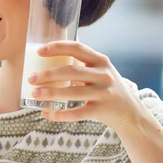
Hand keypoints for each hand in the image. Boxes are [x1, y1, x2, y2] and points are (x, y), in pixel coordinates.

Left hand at [27, 41, 143, 129]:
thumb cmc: (107, 88)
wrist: (131, 113)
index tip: (39, 51)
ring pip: (72, 93)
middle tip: (31, 78)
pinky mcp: (102, 110)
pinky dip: (59, 114)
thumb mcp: (99, 71)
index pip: (77, 48)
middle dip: (48, 74)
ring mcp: (104, 93)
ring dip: (50, 93)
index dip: (58, 47)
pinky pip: (77, 113)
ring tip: (34, 94)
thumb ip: (81, 64)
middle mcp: (104, 74)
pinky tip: (46, 113)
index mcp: (100, 60)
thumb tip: (50, 53)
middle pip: (71, 71)